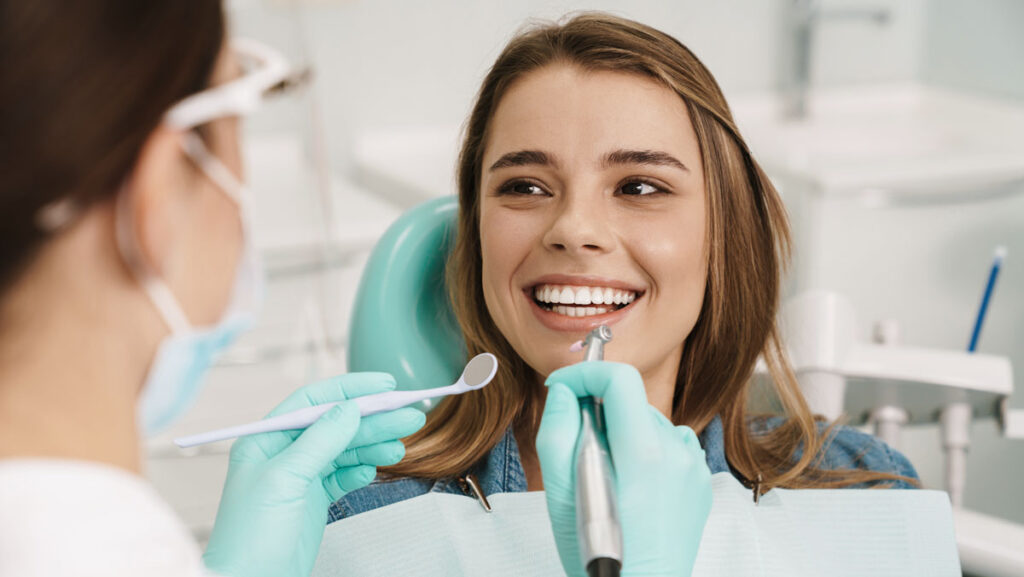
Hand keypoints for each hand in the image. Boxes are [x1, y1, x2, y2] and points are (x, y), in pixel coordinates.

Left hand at [202, 372, 425, 576]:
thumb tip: (349, 407)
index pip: (314, 401)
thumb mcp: (285, 479)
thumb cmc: (251, 536)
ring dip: (373, 445)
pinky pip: (344, 475)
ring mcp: (300, 477)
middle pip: (336, 425)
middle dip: (373, 419)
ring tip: (401, 446)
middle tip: (410, 415)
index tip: (384, 386)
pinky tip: (374, 468)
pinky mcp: (313, 500)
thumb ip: (320, 441)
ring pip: (344, 450)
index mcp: (266, 440)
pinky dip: (361, 470)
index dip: (350, 389)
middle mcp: (283, 454)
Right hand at [537, 362, 711, 576]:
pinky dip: (647, 452)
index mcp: (643, 453)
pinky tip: (633, 485)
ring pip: (649, 424)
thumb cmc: (597, 554)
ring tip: (606, 476)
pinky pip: (669, 446)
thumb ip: (557, 431)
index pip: (620, 380)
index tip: (562, 388)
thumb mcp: (559, 493)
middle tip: (578, 446)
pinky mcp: (699, 482)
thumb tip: (563, 393)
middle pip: (631, 403)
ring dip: (622, 434)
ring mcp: (692, 467)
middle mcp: (676, 452)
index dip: (585, 375)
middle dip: (599, 411)